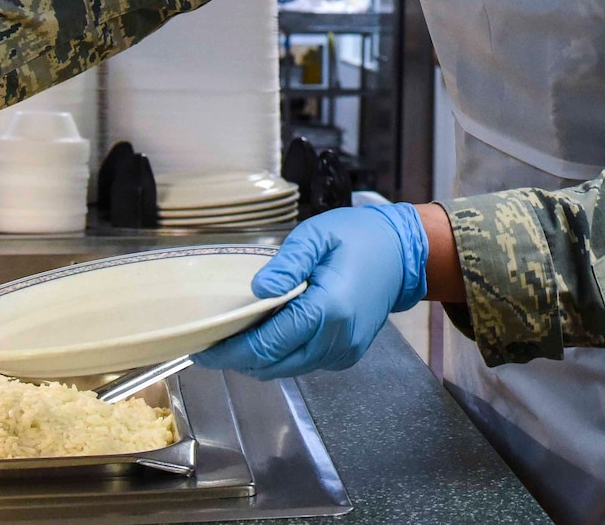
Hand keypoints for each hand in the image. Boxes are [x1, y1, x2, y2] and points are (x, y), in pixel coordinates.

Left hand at [194, 203, 427, 378]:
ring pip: (288, 369)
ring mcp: (344, 351)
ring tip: (233, 342)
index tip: (203, 351)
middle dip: (239, 360)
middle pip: (274, 365)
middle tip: (210, 347)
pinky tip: (267, 337)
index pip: (269, 344)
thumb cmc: (358, 238)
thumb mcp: (317, 236)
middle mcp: (337, 339)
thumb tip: (257, 290)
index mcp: (328, 309)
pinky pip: (305, 364)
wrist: (401, 254)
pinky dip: (281, 357)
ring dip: (259, 361)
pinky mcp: (347, 355)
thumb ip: (287, 264)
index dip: (232, 351)